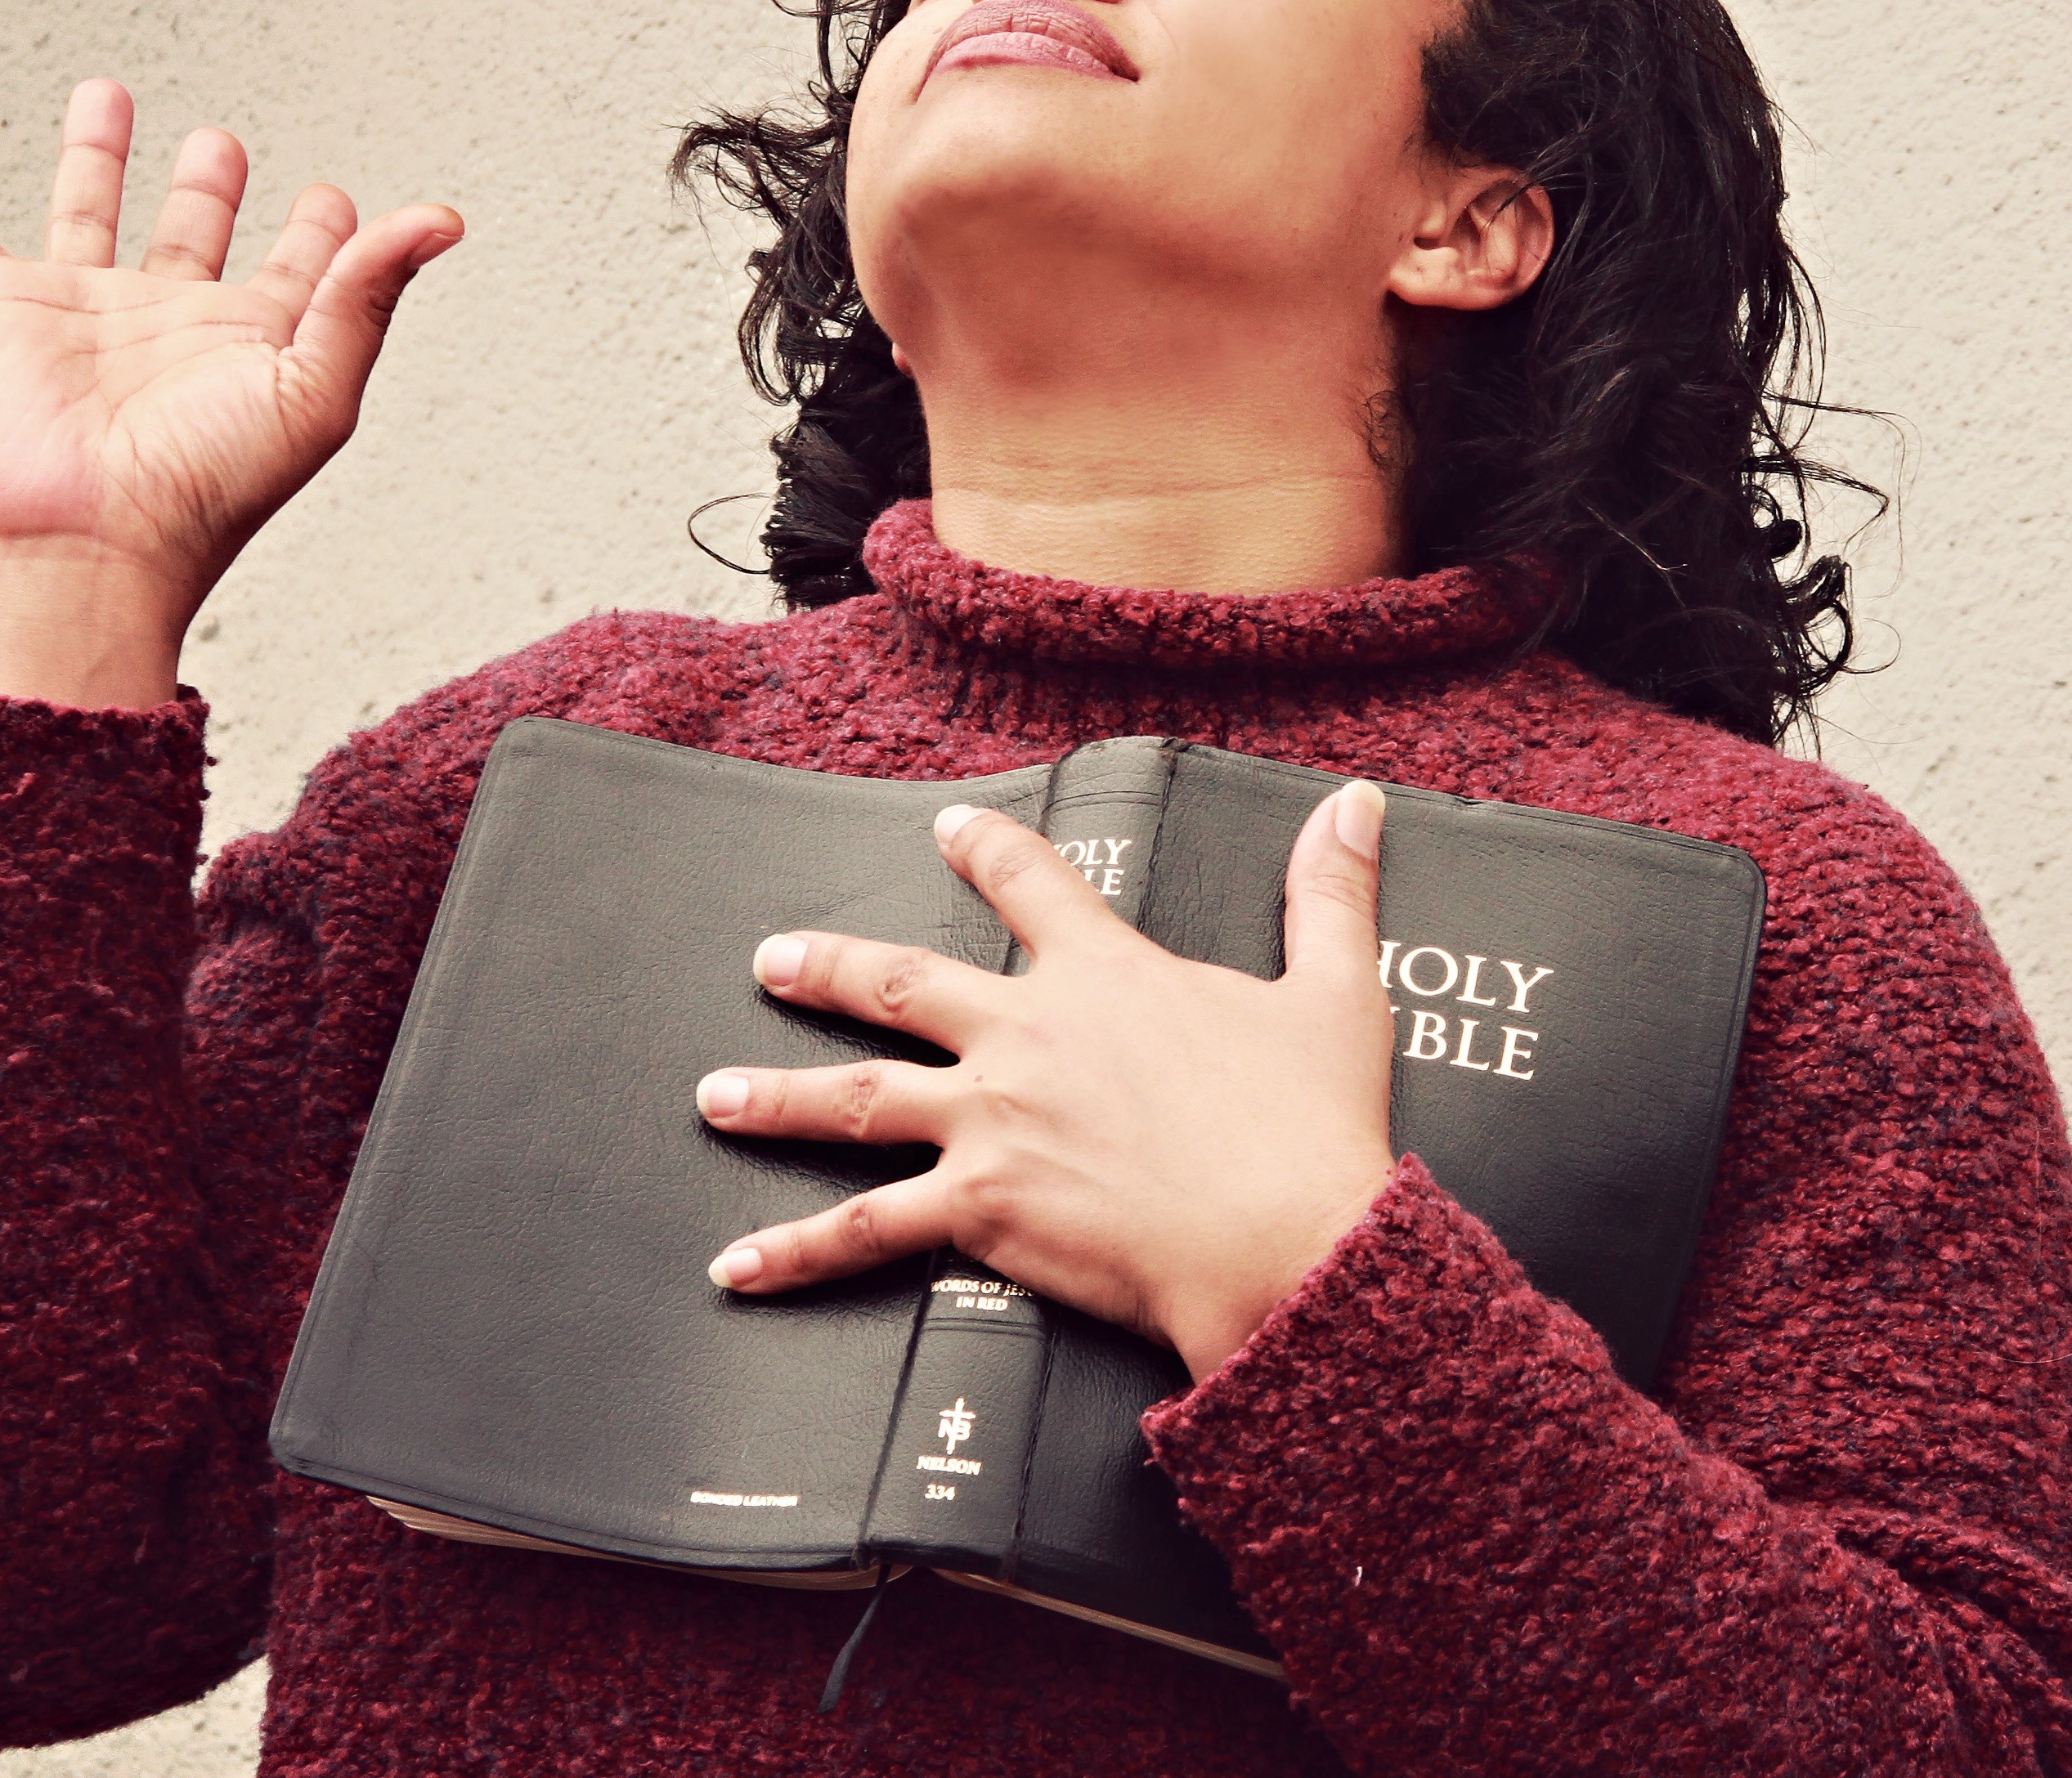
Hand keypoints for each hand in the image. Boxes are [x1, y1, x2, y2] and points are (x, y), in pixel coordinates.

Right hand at [0, 80, 461, 707]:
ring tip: (107, 96)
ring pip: (86, 209)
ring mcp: (84, 312)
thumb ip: (369, 294)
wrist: (91, 547)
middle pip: (192, 231)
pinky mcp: (2, 311)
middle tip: (220, 144)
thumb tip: (442, 218)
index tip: (336, 203)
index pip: (300, 272)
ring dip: (95, 153)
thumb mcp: (316, 387)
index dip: (327, 236)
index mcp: (253, 344)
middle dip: (207, 185)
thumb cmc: (207, 492)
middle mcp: (170, 324)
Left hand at [695, 781, 1400, 1381]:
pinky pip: (866, 1230)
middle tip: (775, 957)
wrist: (1284, 1241)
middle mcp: (1029, 1036)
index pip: (1033, 886)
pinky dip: (795, 1252)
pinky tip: (736, 1266)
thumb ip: (1330, 893)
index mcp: (1107, 976)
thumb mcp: (1335, 993)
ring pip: (856, 1099)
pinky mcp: (979, 1209)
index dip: (986, 850)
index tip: (947, 829)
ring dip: (777, 1095)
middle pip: (904, 984)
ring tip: (715, 1096)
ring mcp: (992, 1122)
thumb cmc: (1312, 1127)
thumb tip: (1355, 805)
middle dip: (831, 967)